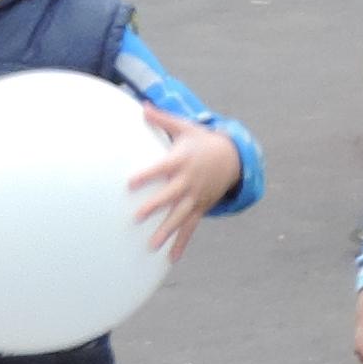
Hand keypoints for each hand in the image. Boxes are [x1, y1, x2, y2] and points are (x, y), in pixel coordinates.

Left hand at [127, 125, 239, 257]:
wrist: (233, 157)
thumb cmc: (202, 141)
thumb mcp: (185, 128)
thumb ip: (162, 119)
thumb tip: (142, 105)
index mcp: (182, 160)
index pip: (162, 168)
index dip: (147, 175)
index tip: (129, 183)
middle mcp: (189, 181)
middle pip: (170, 195)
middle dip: (155, 206)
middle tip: (137, 216)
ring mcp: (196, 197)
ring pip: (180, 216)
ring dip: (166, 231)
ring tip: (151, 245)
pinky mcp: (200, 208)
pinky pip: (190, 227)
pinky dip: (182, 243)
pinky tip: (171, 258)